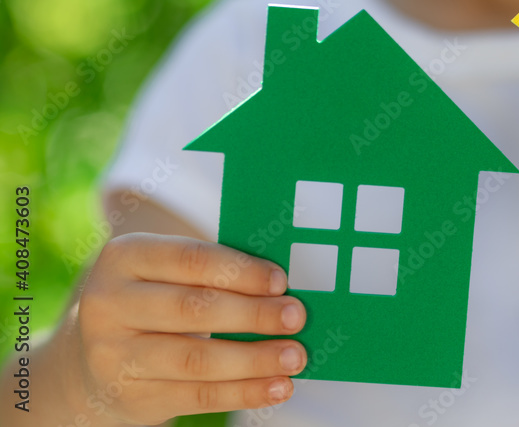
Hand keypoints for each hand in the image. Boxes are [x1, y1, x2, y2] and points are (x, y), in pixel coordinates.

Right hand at [71, 233, 306, 424]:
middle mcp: (109, 304)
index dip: (240, 271)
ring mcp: (114, 355)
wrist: (87, 358)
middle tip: (296, 317)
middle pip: (194, 309)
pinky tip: (278, 387)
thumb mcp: (163, 272)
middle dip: (253, 314)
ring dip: (254, 359)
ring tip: (295, 356)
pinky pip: (198, 396)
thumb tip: (283, 287)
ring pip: (197, 359)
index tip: (281, 281)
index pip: (191, 259)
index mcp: (124, 257)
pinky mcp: (131, 397)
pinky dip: (245, 392)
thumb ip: (212, 271)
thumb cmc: (150, 299)